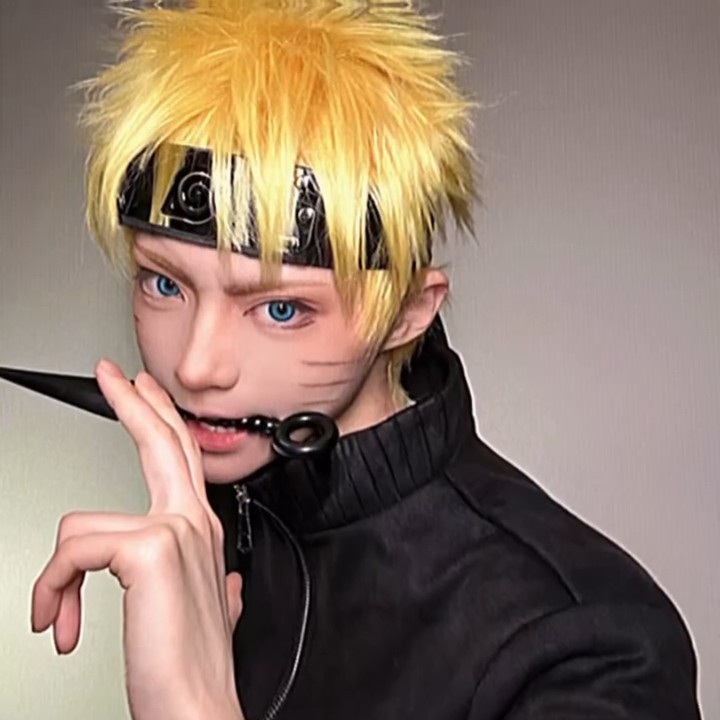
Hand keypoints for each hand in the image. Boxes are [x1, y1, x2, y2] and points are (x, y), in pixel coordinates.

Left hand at [31, 359, 244, 719]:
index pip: (180, 456)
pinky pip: (74, 553)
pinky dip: (52, 593)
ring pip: (82, 526)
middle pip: (161, 441)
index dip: (160, 417)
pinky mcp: (148, 548)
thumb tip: (229, 587)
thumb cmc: (193, 667)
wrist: (198, 709)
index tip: (142, 390)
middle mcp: (194, 523)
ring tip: (55, 617)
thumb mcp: (214, 614)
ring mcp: (176, 531)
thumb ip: (224, 590)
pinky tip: (61, 624)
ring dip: (52, 582)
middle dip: (133, 402)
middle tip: (112, 376)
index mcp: (201, 532)